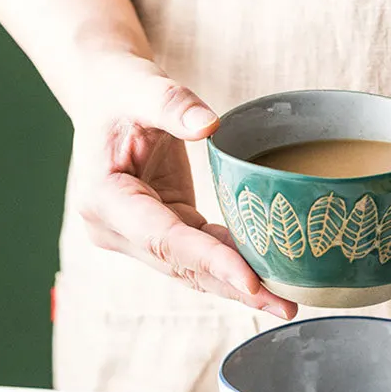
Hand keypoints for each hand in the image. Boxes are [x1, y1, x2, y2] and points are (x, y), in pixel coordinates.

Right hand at [71, 55, 296, 318]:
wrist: (104, 97)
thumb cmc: (118, 89)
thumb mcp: (138, 85)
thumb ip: (170, 103)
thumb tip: (209, 124)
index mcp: (105, 198)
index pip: (165, 238)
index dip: (209, 260)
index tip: (250, 280)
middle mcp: (118, 229)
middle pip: (185, 266)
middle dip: (236, 288)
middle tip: (285, 306)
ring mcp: (140, 237)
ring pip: (196, 271)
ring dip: (241, 288)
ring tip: (286, 304)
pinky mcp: (164, 233)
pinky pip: (204, 256)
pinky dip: (236, 265)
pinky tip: (271, 277)